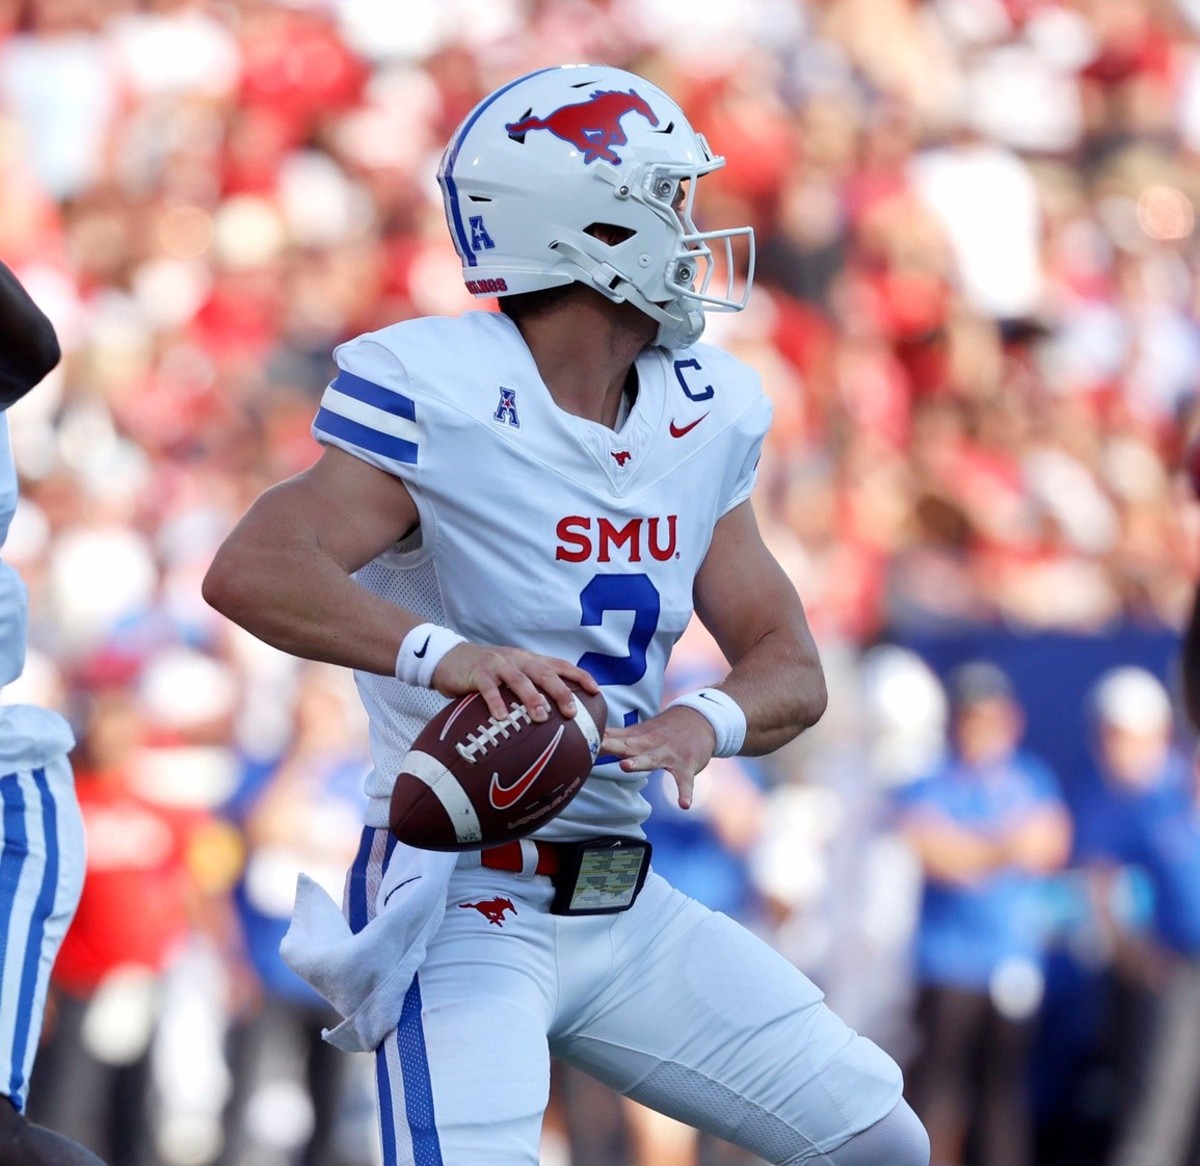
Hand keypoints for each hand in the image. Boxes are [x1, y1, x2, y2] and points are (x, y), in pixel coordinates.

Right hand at [433, 643, 598, 722]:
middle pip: (545, 673)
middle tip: (571, 712)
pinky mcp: (477, 673)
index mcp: (529, 661)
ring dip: (532, 698)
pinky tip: (502, 718)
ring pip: (519, 679)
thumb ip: (529, 691)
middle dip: (560, 691)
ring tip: (541, 716)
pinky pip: (488, 688)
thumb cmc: (486, 675)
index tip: (596, 691)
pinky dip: (496, 702)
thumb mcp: (511, 676)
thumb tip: (553, 721)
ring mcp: (498, 665)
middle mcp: (518, 660)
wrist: (449, 658)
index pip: (560, 665)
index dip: (579, 676)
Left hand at [600, 705, 716, 808]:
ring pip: (652, 759)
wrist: (701, 719)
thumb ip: (617, 738)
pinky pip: (685, 781)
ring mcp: (669, 755)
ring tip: (625, 767)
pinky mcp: (686, 765)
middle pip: (627, 746)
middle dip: (610, 747)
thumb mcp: (640, 731)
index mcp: (637, 739)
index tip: (574, 739)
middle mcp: (650, 745)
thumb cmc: (665, 730)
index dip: (595, 740)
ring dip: (639, 762)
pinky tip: (683, 805)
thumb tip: (589, 739)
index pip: (613, 738)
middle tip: (592, 748)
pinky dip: (685, 792)